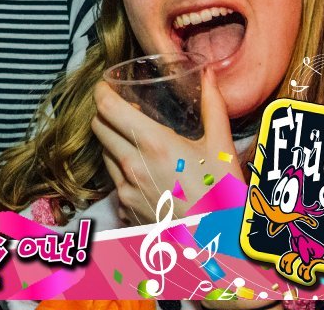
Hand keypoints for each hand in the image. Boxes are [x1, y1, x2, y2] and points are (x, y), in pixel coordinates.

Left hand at [92, 68, 240, 225]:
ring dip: (113, 142)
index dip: (101, 91)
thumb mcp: (221, 147)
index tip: (105, 84)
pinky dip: (123, 173)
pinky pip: (115, 183)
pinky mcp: (125, 212)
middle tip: (121, 109)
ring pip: (104, 155)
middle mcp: (132, 167)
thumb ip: (213, 106)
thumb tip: (208, 74)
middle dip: (105, 113)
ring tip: (135, 140)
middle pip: (98, 128)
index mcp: (153, 145)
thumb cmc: (224, 198)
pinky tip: (146, 174)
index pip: (106, 108)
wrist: (222, 248)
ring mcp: (125, 193)